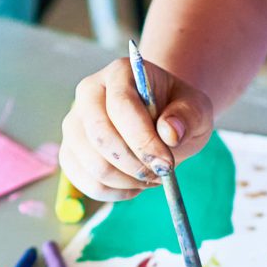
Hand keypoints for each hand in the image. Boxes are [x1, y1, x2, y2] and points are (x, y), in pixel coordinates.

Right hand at [58, 55, 214, 202]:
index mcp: (119, 73)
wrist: (160, 120)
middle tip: (160, 173)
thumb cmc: (176, 112)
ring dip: (127, 181)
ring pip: (92, 164)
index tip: (166, 164)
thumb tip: (169, 133)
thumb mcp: (196, 108)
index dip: (143, 140)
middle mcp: (89, 93)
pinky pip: (85, 182)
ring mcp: (74, 124)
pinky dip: (114, 193)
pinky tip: (134, 185)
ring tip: (151, 176)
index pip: (121, 107)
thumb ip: (187, 116)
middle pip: (100, 136)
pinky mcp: (70, 152)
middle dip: (134, 164)